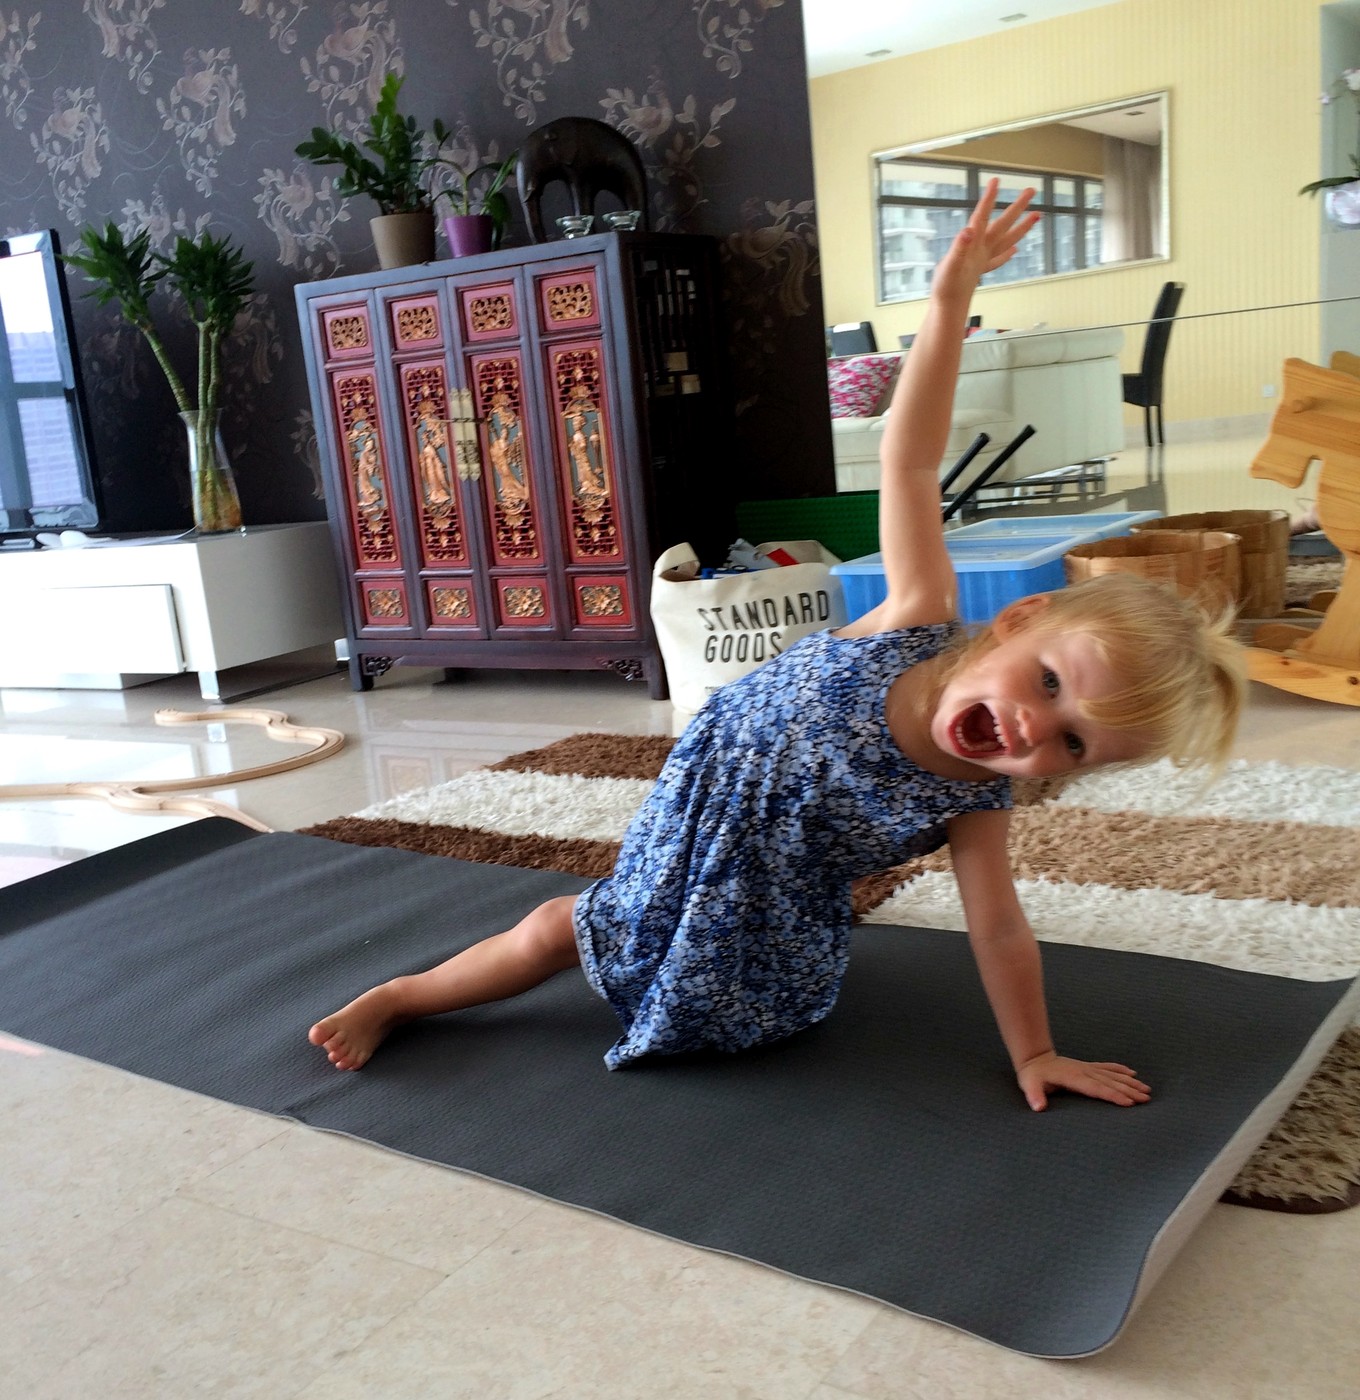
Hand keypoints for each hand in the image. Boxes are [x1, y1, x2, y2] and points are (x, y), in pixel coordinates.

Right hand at [931, 178, 1039, 300]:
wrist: (947, 311)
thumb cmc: (947, 289)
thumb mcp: (948, 265)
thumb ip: (959, 247)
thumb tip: (968, 230)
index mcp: (974, 246)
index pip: (982, 216)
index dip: (988, 198)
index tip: (996, 180)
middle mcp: (983, 251)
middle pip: (1003, 225)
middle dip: (1017, 207)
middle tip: (1031, 190)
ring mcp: (983, 261)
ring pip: (1007, 240)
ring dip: (1021, 227)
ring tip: (1037, 216)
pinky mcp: (979, 272)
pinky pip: (997, 259)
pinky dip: (1007, 253)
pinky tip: (1015, 250)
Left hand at [1016, 1051, 1149, 1110]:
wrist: (1034, 1058)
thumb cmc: (1032, 1076)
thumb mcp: (1029, 1085)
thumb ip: (1034, 1095)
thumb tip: (1038, 1107)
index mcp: (1073, 1078)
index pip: (1097, 1089)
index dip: (1113, 1095)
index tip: (1129, 1102)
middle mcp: (1084, 1071)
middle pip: (1110, 1082)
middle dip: (1129, 1090)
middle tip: (1147, 1099)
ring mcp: (1086, 1068)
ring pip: (1112, 1075)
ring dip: (1129, 1082)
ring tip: (1146, 1089)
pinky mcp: (1087, 1066)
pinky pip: (1107, 1067)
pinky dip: (1120, 1070)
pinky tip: (1132, 1073)